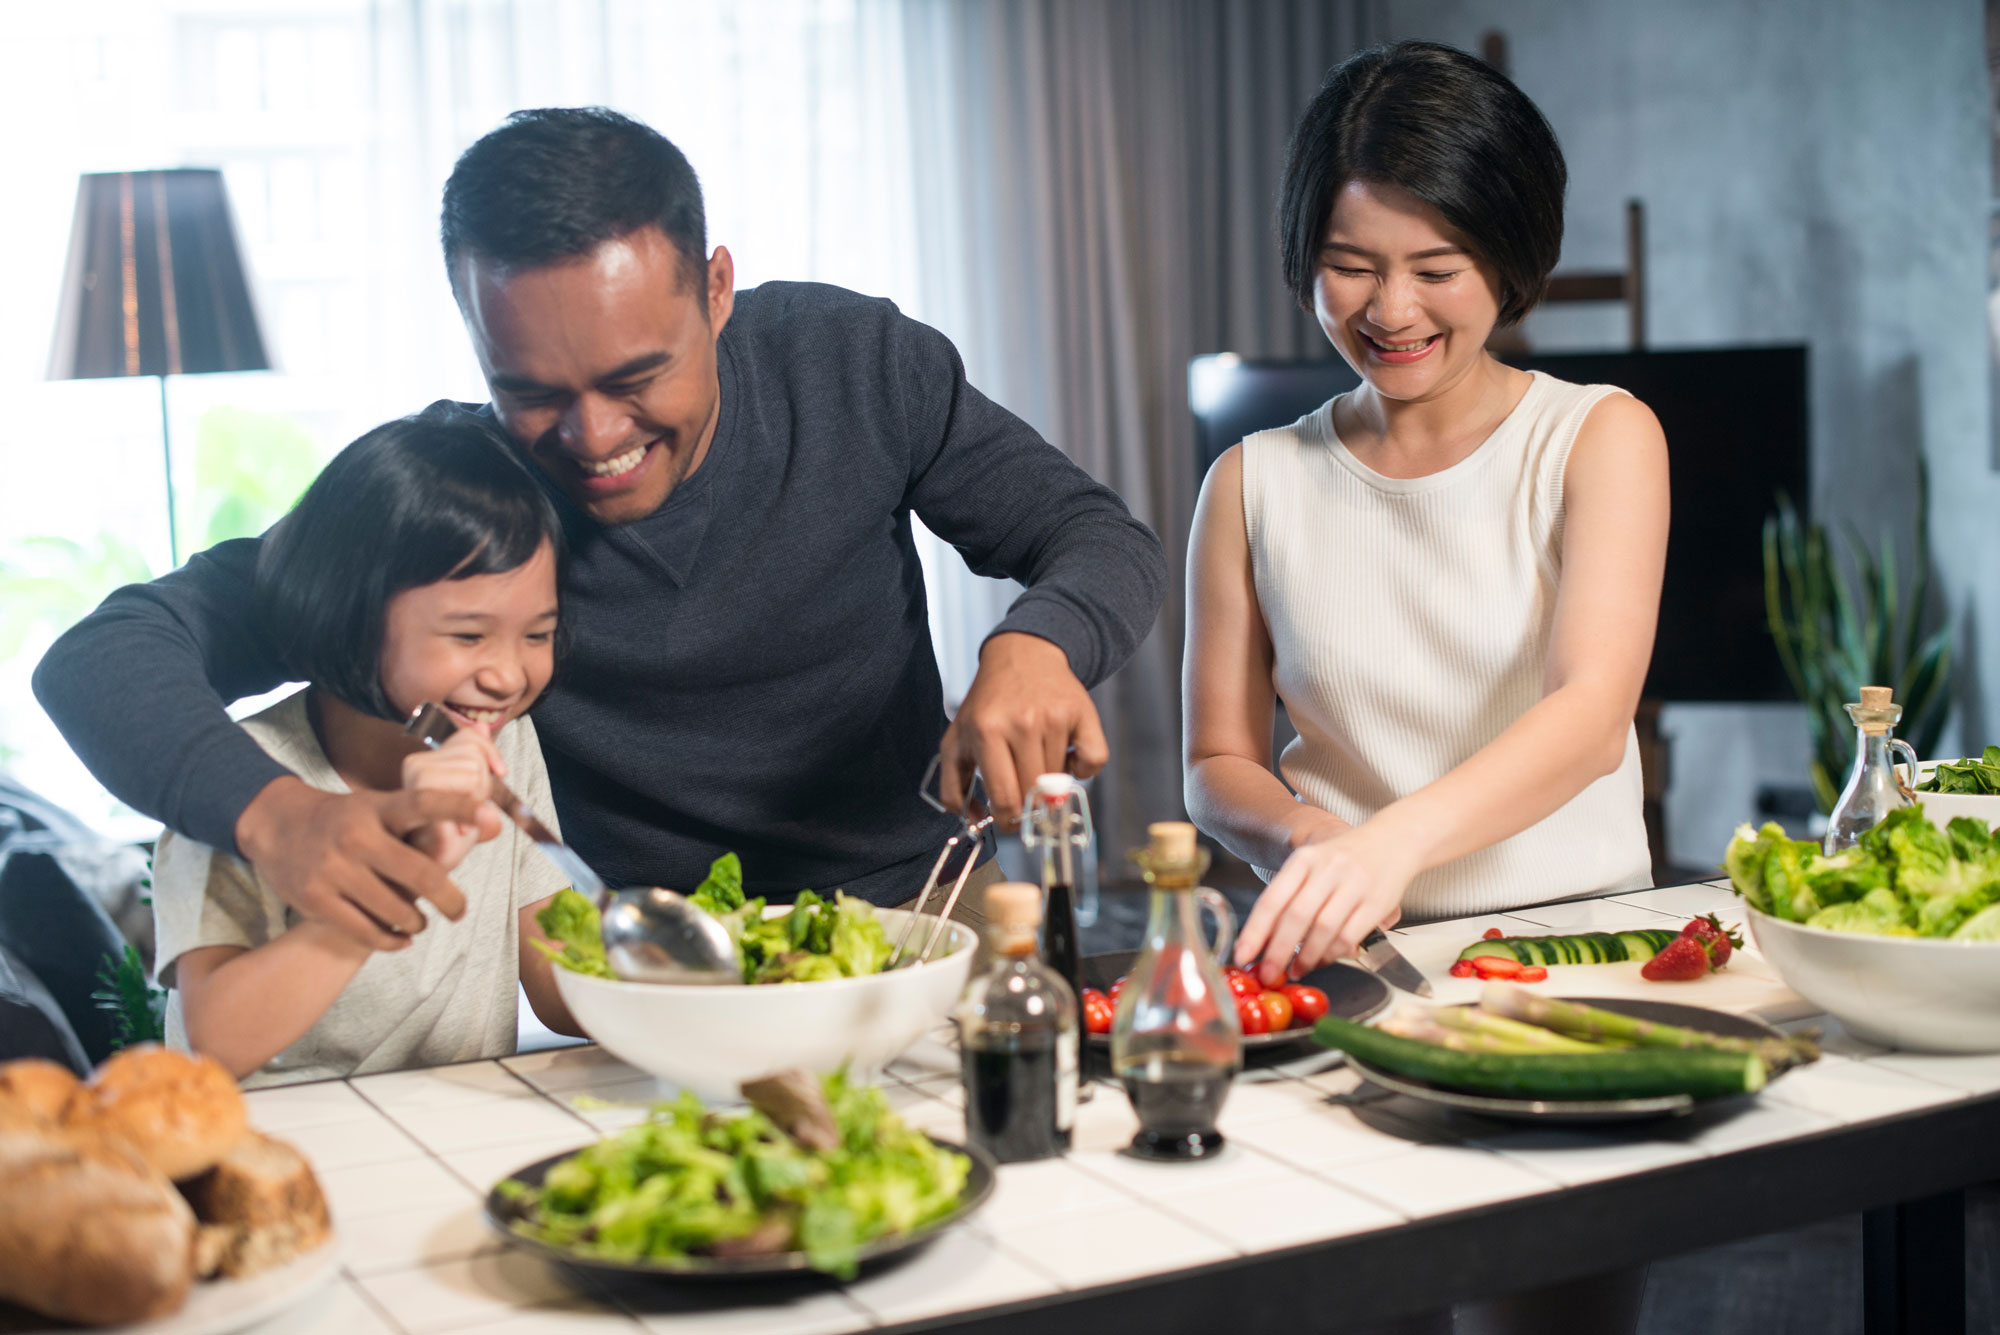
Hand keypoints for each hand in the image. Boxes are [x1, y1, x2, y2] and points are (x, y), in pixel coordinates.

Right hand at [234, 776, 481, 950]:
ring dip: (417, 922)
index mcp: (376, 808)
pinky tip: (402, 938)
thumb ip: (429, 819)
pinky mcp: (315, 899)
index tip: (487, 814)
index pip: (422, 803)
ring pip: (395, 910)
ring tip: (420, 922)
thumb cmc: (346, 820)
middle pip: (419, 874)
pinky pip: (366, 931)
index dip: (456, 806)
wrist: (275, 826)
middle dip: (450, 899)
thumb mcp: (380, 807)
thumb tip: (493, 823)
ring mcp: (333, 869)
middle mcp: (356, 836)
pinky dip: (391, 940)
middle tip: (459, 910)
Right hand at [401, 731, 506, 870]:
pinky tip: (460, 832)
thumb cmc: (450, 835)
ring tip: (459, 821)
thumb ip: (475, 759)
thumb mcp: (470, 789)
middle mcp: (414, 767)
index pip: (470, 737)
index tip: (497, 774)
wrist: (432, 873)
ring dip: (477, 801)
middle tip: (467, 811)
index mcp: (423, 761)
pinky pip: (464, 793)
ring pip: (473, 771)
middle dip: (483, 785)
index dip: (490, 755)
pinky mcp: (422, 805)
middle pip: (474, 755)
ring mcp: (415, 786)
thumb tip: (482, 727)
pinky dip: (473, 814)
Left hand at [938, 632, 1107, 829]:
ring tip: (1038, 757)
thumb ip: (953, 787)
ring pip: (1062, 781)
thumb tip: (972, 821)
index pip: (1005, 799)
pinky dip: (1083, 769)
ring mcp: (1054, 717)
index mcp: (986, 732)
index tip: (1011, 820)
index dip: (1009, 821)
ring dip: (1052, 781)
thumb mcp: (957, 740)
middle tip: (1025, 790)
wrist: (1022, 655)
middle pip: (1035, 794)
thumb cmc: (989, 703)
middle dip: (1030, 803)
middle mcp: (1022, 723)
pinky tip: (1067, 755)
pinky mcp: (1082, 711)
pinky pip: (1094, 763)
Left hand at [1234, 820, 1419, 987]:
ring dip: (1306, 957)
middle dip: (1278, 951)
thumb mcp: (1313, 865)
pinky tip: (1323, 960)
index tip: (1243, 955)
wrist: (1395, 841)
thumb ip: (1290, 897)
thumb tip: (1264, 942)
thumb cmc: (1345, 860)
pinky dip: (1332, 954)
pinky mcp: (1377, 902)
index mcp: (1305, 859)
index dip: (1254, 931)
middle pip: (1296, 917)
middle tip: (1268, 974)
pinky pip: (1349, 936)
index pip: (1272, 899)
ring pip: (1323, 929)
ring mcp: (1354, 884)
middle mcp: (1328, 869)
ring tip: (1296, 970)